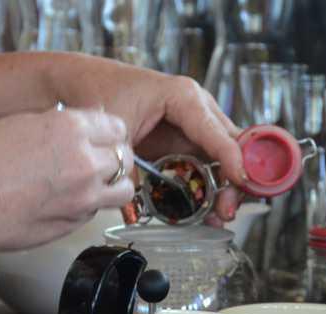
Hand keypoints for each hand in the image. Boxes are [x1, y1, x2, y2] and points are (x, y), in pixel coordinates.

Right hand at [0, 106, 134, 251]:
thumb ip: (61, 125)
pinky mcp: (76, 223)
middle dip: (115, 156)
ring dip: (114, 184)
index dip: (110, 132)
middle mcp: (84, 161)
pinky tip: (66, 201)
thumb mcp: (22, 124)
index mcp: (71, 128)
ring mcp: (84, 196)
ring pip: (124, 189)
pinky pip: (97, 211)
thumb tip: (83, 128)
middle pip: (126, 156)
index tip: (104, 137)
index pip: (117, 126)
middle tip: (100, 159)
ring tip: (95, 183)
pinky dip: (90, 206)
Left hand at [58, 57, 244, 225]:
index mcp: (184, 97)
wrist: (85, 83)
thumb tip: (136, 209)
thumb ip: (127, 169)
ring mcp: (195, 127)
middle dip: (234, 181)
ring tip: (217, 218)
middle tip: (225, 210)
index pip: (218, 131)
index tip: (240, 182)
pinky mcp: (186, 143)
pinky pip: (207, 167)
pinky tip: (207, 213)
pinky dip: (210, 190)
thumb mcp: (113, 133)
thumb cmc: (101, 93)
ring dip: (225, 190)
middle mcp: (198, 110)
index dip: (233, 159)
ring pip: (224, 160)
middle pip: (232, 146)